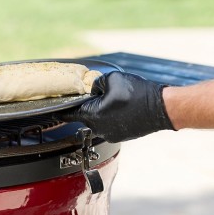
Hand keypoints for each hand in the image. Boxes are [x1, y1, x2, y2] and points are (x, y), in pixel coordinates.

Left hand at [57, 71, 175, 142]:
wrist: (162, 108)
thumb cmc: (137, 93)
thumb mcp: (111, 79)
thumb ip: (96, 83)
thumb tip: (92, 88)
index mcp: (92, 115)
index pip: (68, 114)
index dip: (60, 109)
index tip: (51, 109)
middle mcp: (99, 128)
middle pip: (85, 116)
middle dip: (87, 105)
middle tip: (95, 94)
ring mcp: (111, 134)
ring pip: (98, 120)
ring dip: (101, 111)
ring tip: (115, 99)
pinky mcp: (122, 135)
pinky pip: (110, 124)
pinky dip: (112, 116)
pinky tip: (123, 107)